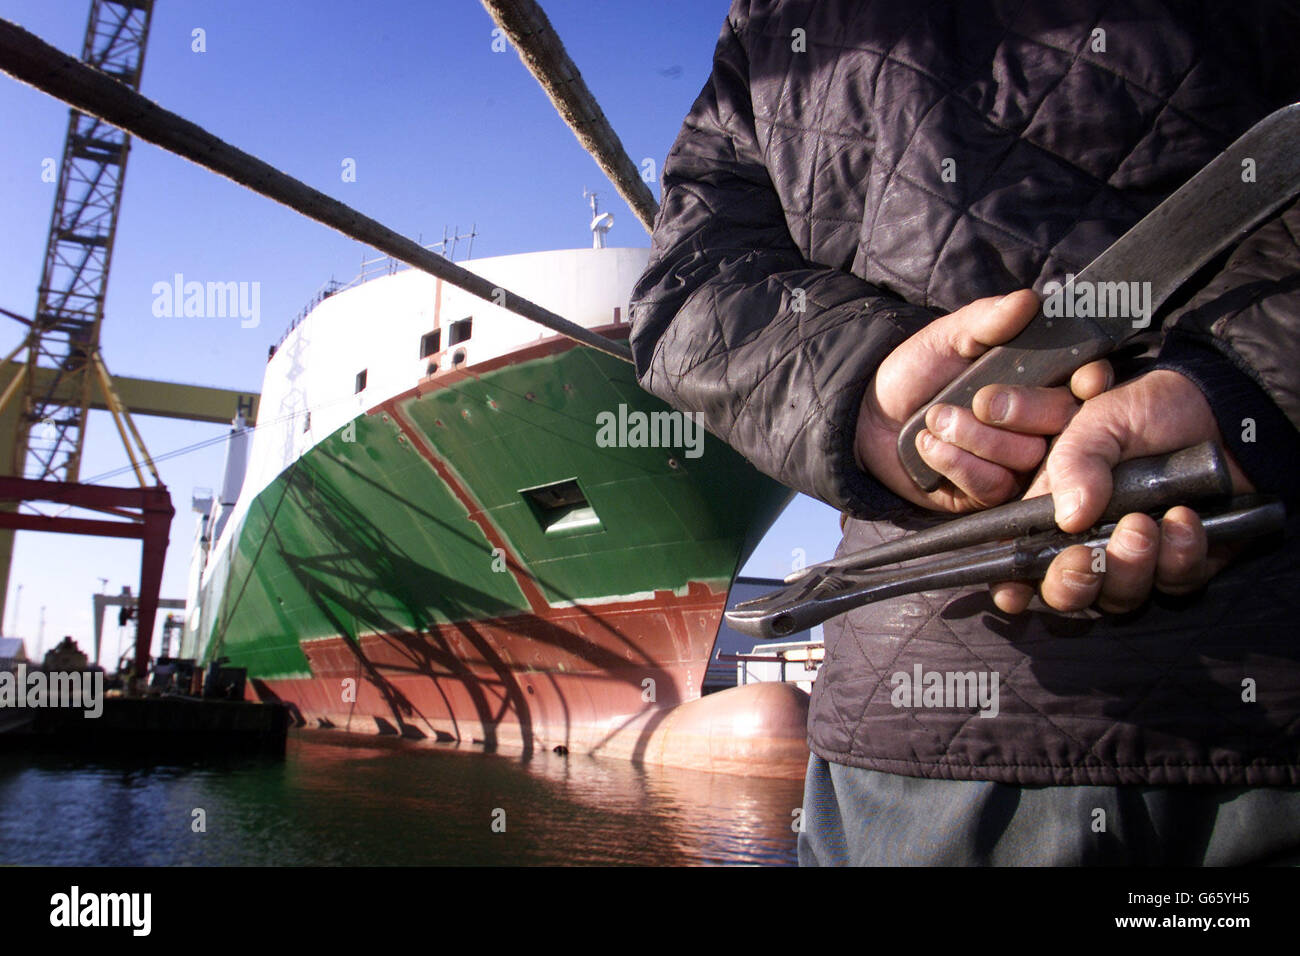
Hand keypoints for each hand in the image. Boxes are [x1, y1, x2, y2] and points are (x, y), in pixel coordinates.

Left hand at [855, 290, 1111, 511]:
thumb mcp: (949, 338)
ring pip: (1025, 458)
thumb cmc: (918, 372)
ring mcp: (1015, 465)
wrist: (871, 417)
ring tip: (936, 418)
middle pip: (1062, 424)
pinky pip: (991, 486)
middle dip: (1021, 410)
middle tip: (981, 401)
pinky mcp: (987, 496)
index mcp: (1040, 382)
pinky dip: (956, 461)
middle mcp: (1038, 427)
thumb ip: (986, 320)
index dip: (1091, 382)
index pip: (1086, 384)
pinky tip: (928, 444)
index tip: (1082, 380)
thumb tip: (1028, 300)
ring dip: (975, 436)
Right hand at [990, 369, 1255, 614]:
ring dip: (1129, 567)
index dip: (1012, 586)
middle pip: (1067, 593)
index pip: (1022, 562)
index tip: (1013, 592)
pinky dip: (1179, 555)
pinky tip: (1184, 519)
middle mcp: (1091, 544)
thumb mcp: (1099, 421)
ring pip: (1120, 596)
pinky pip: (1177, 582)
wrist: (1221, 409)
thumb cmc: (1147, 412)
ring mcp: (1138, 560)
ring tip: (1144, 523)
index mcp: (1055, 514)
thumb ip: (1075, 463)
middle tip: (1086, 557)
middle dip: (1071, 584)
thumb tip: (1070, 519)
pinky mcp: (1185, 564)